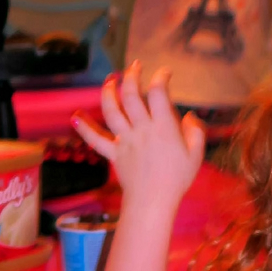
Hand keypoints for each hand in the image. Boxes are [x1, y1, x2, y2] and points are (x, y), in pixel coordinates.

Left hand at [72, 63, 204, 210]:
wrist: (153, 203)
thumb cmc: (177, 180)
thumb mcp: (196, 155)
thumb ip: (195, 131)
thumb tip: (188, 117)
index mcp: (163, 127)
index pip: (158, 93)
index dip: (160, 77)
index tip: (164, 73)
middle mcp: (142, 129)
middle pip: (131, 96)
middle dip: (131, 76)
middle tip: (134, 67)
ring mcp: (125, 141)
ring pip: (112, 111)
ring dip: (108, 92)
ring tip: (110, 80)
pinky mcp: (114, 154)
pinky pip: (96, 140)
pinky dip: (85, 128)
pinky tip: (75, 117)